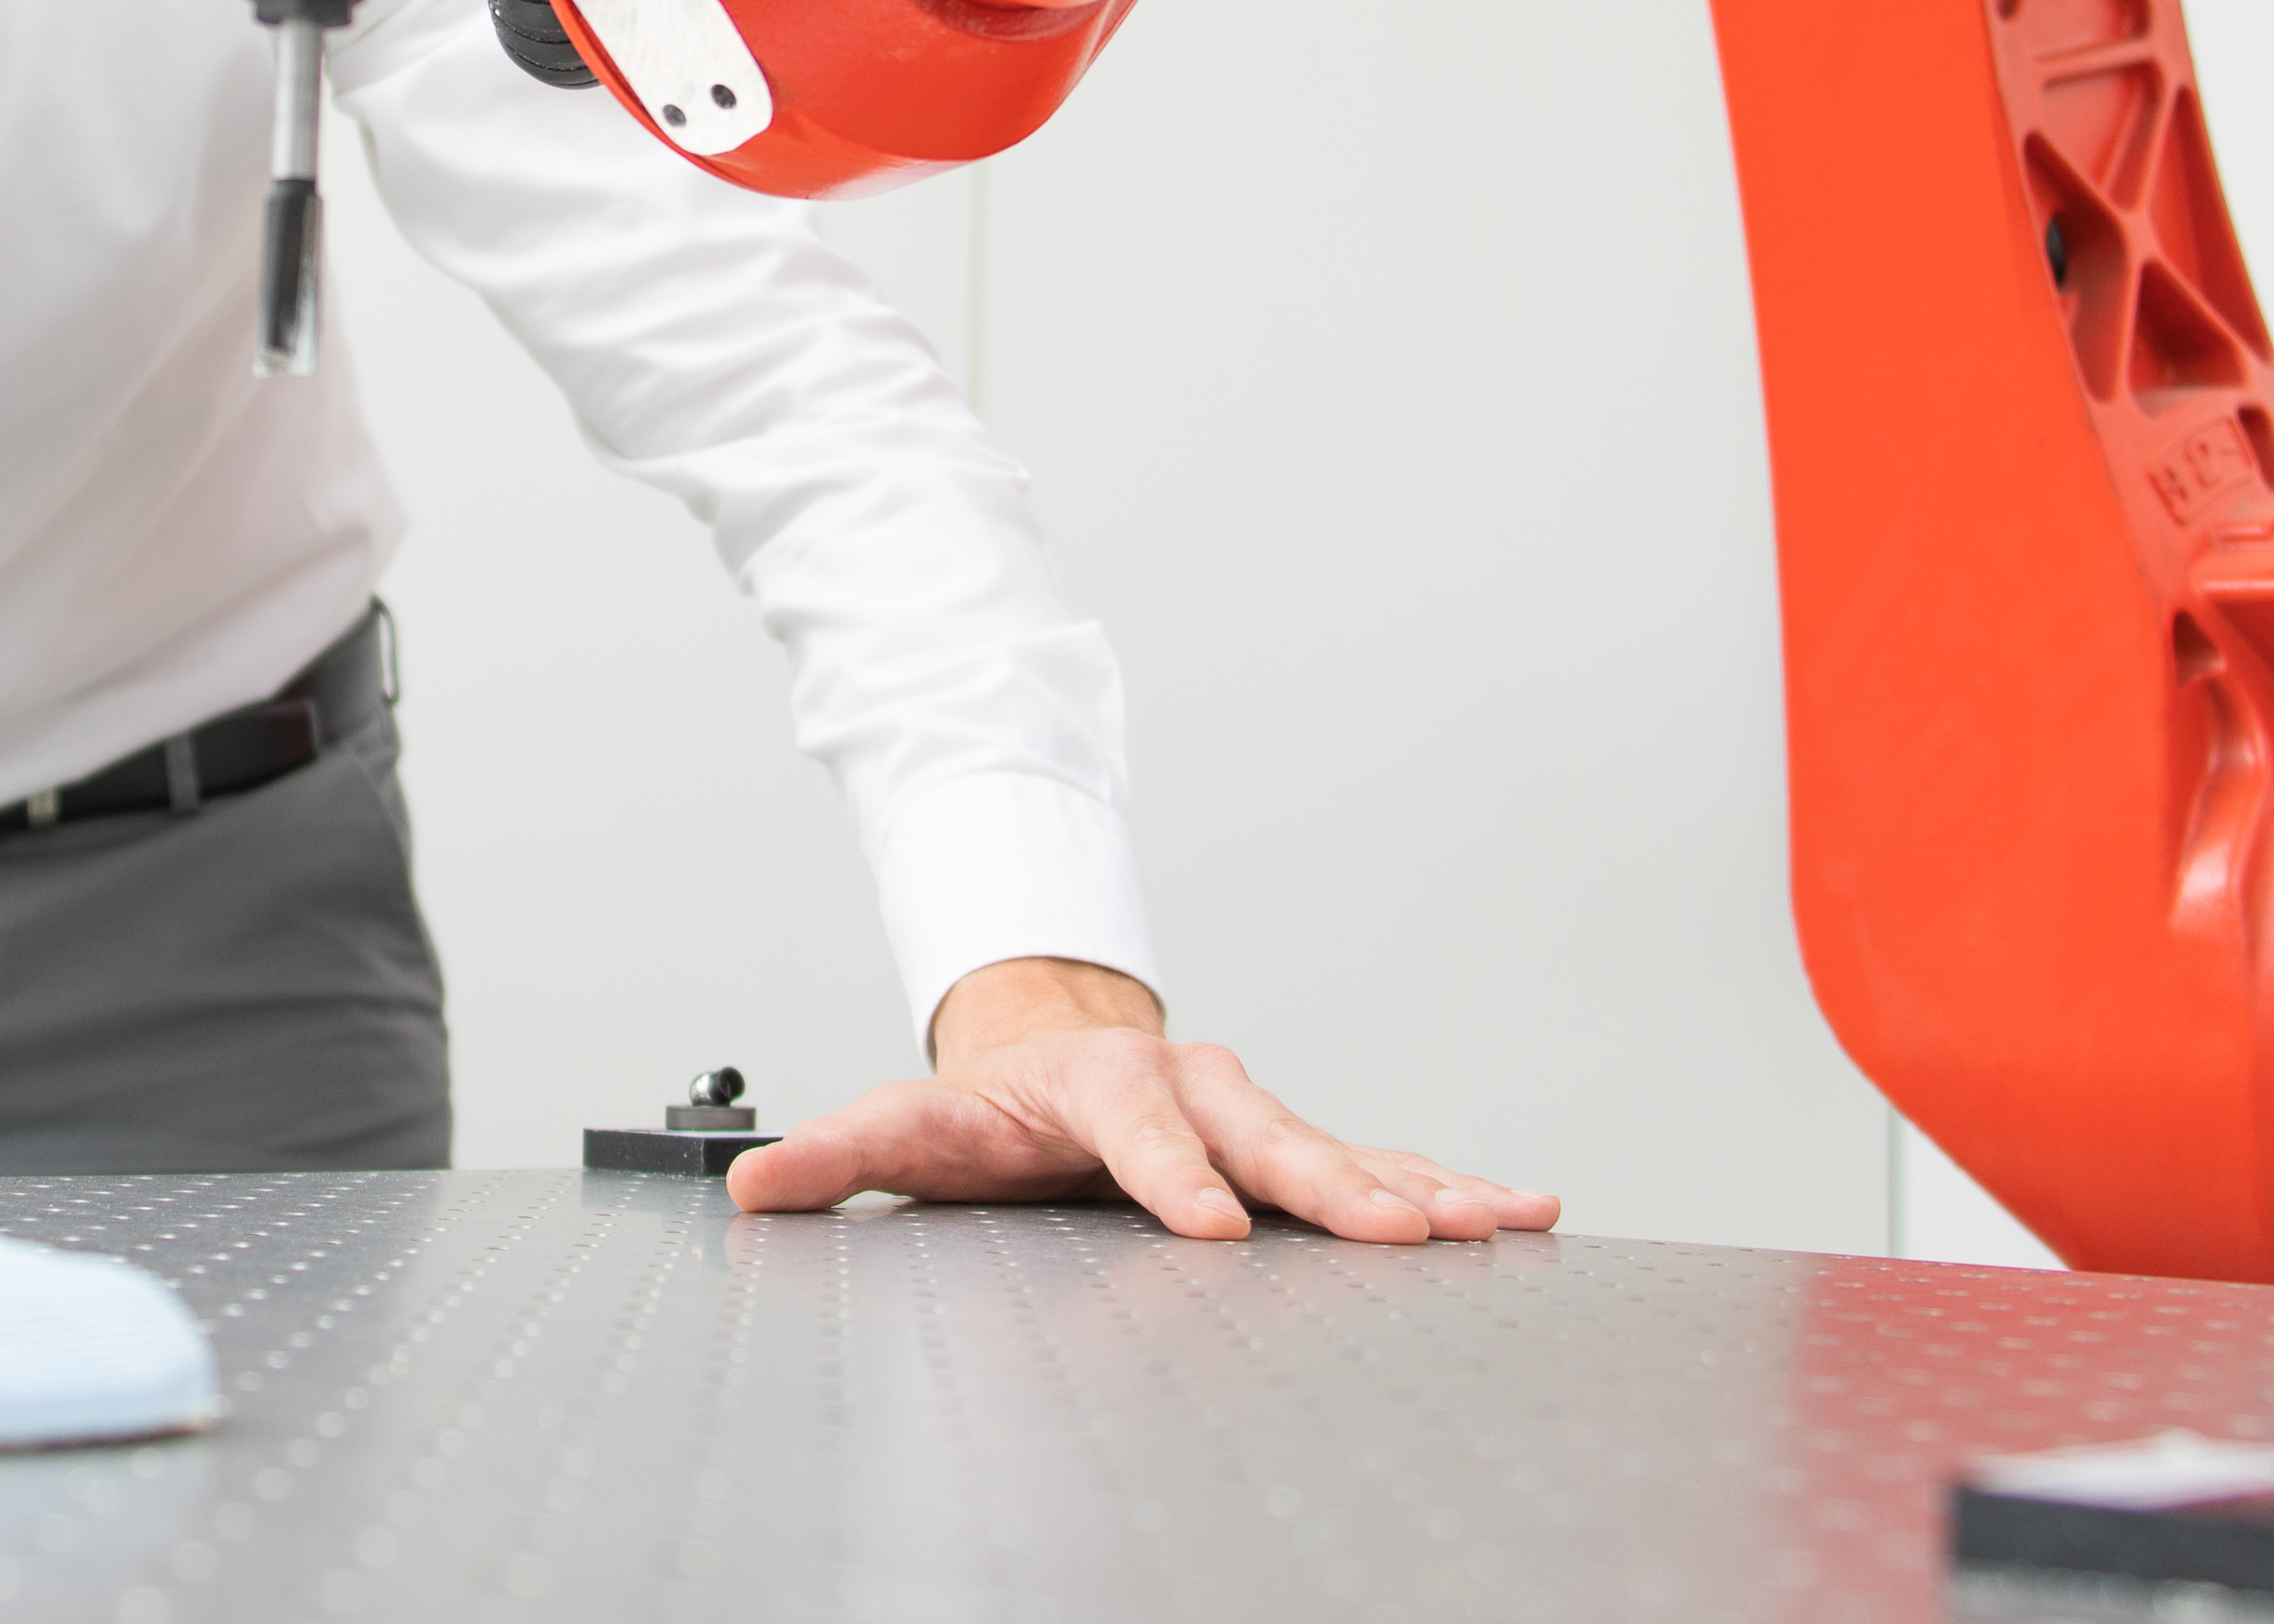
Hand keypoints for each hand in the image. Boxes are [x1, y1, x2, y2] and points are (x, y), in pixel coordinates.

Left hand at [723, 955, 1559, 1245]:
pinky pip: (1382, 1166)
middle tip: (1405, 1234)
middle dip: (1337, 1188)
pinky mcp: (1294, 1146)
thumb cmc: (986, 1101)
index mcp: (1102, 1088)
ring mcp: (1254, 1114)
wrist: (1052, 1039)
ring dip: (1425, 1187)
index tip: (1214, 1228)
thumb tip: (749, 1182)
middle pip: (1271, 1138)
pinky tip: (1525, 1211)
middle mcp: (1195, 1091)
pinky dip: (1450, 1188)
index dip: (1174, 1179)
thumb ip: (835, 1152)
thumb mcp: (905, 1121)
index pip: (1140, 1134)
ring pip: (1346, 1150)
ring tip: (1503, 1217)